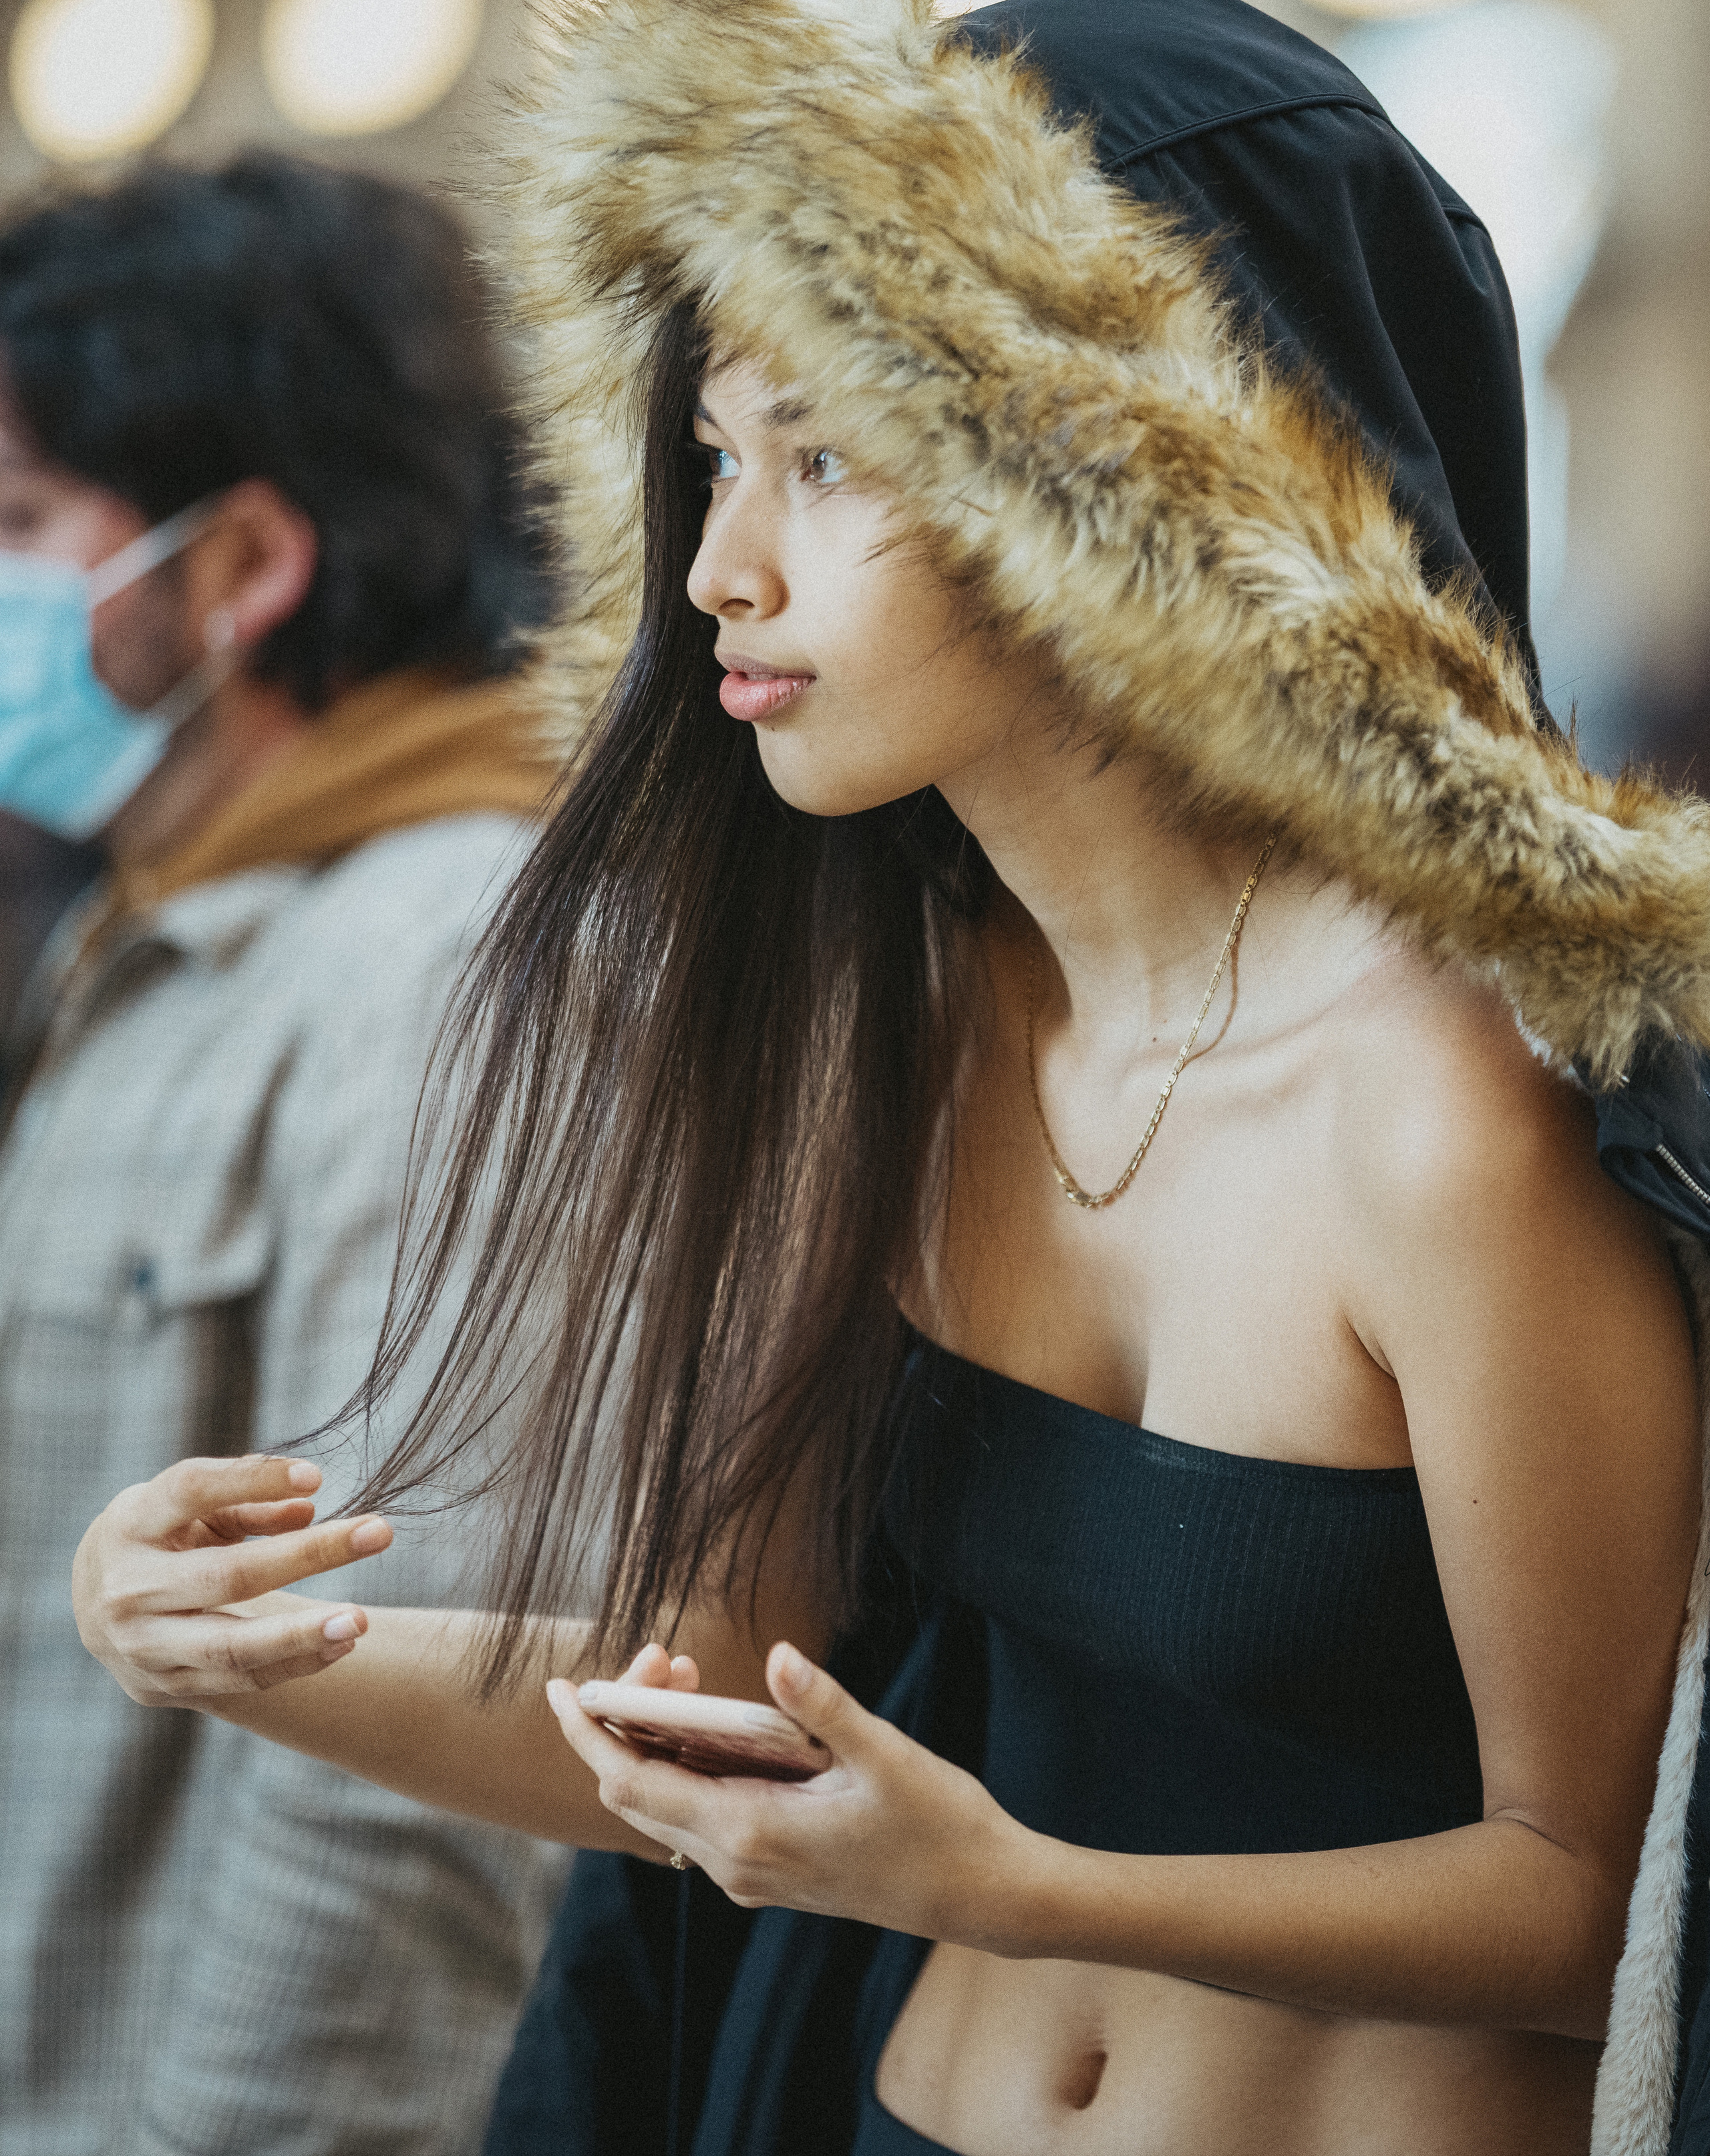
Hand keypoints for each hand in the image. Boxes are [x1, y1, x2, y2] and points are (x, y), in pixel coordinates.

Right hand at [73, 1454, 393, 1705]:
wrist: (94, 1605)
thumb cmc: (162, 1535)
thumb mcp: (187, 1503)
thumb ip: (245, 1496)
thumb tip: (308, 1505)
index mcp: (132, 1523)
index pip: (192, 1491)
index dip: (253, 1479)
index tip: (318, 1476)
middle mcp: (129, 1588)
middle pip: (227, 1576)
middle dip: (309, 1556)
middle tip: (381, 1532)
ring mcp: (143, 1646)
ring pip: (231, 1648)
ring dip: (303, 1636)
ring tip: (361, 1619)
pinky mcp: (163, 1687)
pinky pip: (240, 1681)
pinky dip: (295, 1663)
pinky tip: (343, 1642)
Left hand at [548, 1640, 1035, 1943]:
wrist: (978, 1896)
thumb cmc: (938, 1824)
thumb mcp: (884, 1755)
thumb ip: (822, 1706)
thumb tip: (779, 1653)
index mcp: (749, 1833)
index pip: (631, 1783)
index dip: (588, 1733)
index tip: (560, 1686)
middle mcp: (735, 1864)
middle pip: (636, 1794)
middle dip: (626, 1723)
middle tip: (660, 1655)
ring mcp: (750, 1875)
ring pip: (665, 1809)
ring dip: (658, 1745)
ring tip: (686, 1676)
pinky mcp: (768, 1873)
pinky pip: (699, 1819)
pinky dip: (688, 1769)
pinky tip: (719, 1726)